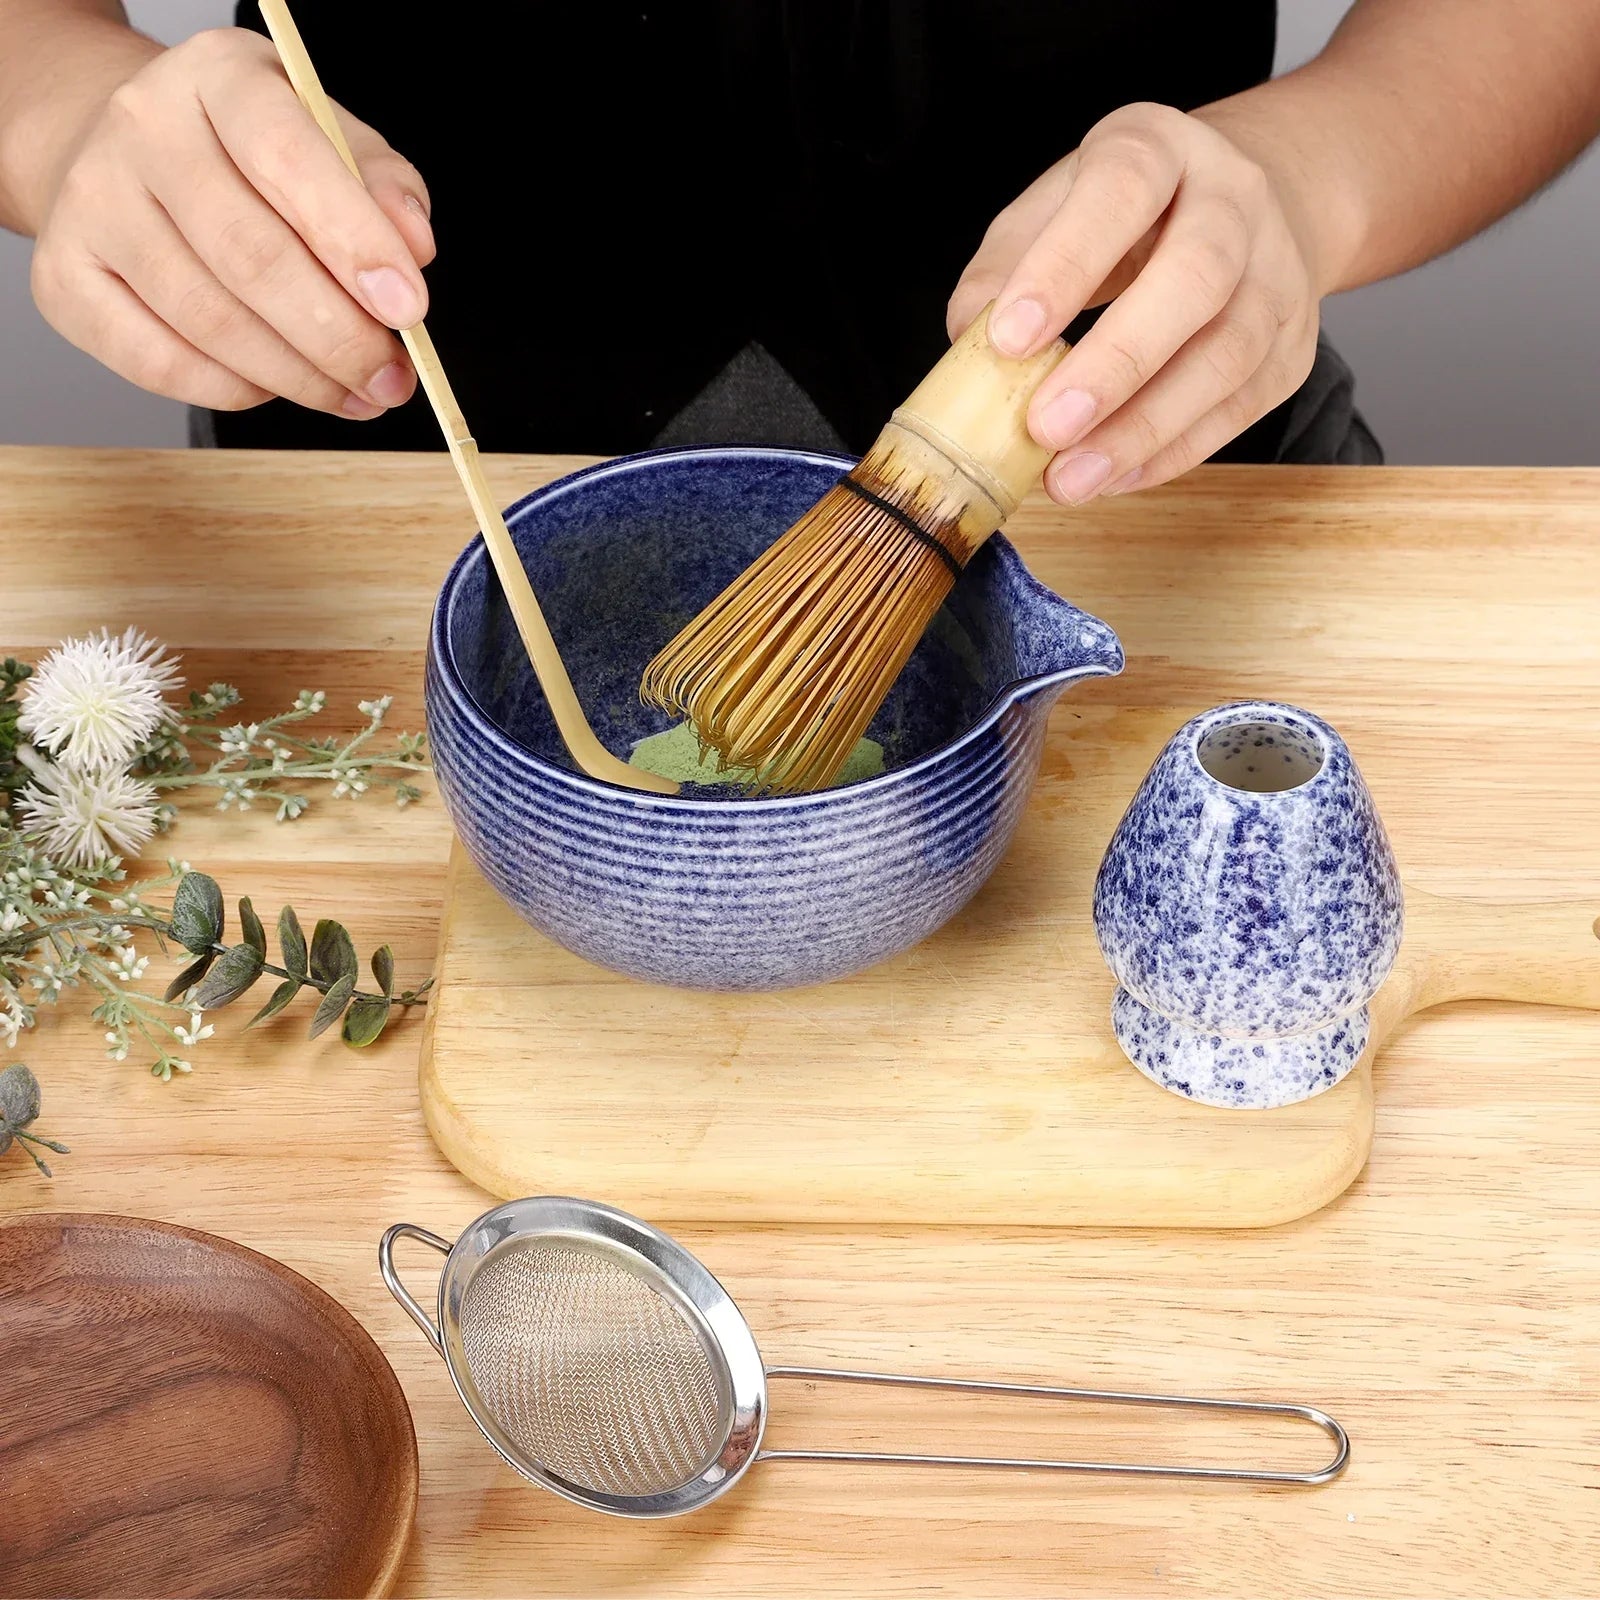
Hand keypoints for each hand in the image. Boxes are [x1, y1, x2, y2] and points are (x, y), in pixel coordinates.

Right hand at [29, 27, 433, 417]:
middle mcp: (143, 130)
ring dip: (300, 377)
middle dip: (339, 337)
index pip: (287, 156)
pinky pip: (161, 362)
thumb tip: (413, 247)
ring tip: (354, 394)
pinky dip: (235, 390)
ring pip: (211, 321)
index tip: (408, 308)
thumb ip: (383, 187)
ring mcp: (93, 204)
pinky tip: (277, 385)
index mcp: (219, 78)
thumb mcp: (330, 141)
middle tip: (391, 379)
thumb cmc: (251, 159)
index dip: (355, 243)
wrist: (133, 158)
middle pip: (251, 257)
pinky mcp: (66, 280)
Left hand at [948, 101, 1324, 503]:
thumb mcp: (1056, 207)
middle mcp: (1235, 200)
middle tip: (1046, 426)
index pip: (1121, 190)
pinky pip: (1237, 409)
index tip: (1011, 338)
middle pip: (1196, 277)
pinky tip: (1112, 477)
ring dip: (1143, 428)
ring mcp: (1277, 275)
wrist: (1250, 206)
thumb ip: (1006, 265)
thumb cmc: (1130, 216)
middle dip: (1117, 362)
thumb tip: (971, 345)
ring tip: (1070, 478)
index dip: (1066, 265)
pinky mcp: (1293, 348)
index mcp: (1161, 149)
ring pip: (1228, 355)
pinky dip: (1170, 453)